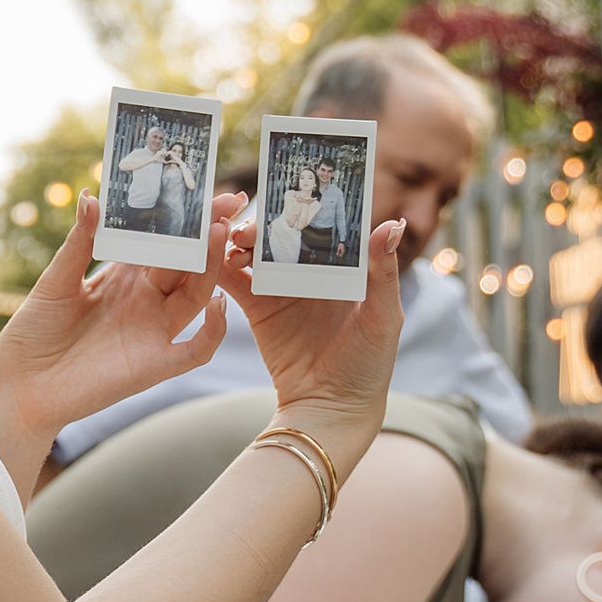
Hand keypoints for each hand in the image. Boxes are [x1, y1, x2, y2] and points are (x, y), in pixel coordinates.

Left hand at [0, 190, 247, 453]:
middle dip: (206, 233)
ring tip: (218, 234)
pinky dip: (213, 330)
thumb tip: (92, 197)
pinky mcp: (154, 365)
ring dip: (210, 267)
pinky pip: (196, 349)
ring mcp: (153, 332)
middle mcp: (145, 301)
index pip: (162, 241)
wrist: (20, 386)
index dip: (182, 218)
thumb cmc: (34, 333)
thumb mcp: (56, 281)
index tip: (204, 189)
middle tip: (226, 204)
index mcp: (123, 277)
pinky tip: (218, 304)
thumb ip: (80, 242)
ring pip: (196, 295)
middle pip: (186, 263)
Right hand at [219, 213, 405, 423]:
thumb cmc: (369, 365)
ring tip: (228, 238)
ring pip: (256, 252)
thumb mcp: (382, 316)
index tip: (288, 193)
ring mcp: (281, 289)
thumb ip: (382, 272)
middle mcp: (309, 272)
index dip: (303, 208)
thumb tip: (392, 224)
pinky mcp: (257, 309)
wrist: (332, 408)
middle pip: (281, 234)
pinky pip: (235, 282)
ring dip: (239, 240)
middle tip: (249, 224)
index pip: (320, 227)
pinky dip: (220, 267)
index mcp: (341, 268)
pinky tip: (209, 257)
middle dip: (263, 222)